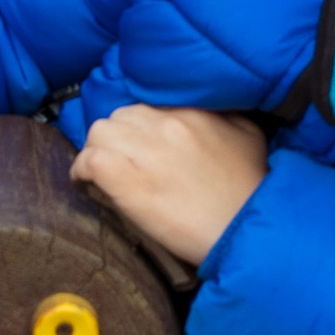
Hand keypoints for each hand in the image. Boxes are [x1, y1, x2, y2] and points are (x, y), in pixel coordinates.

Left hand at [71, 104, 266, 264]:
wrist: (246, 230)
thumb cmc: (251, 188)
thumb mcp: (247, 134)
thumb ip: (224, 114)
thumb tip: (206, 110)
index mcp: (190, 111)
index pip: (144, 105)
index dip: (136, 127)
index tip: (137, 144)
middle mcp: (165, 125)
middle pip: (118, 116)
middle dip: (117, 138)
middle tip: (122, 162)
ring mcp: (145, 152)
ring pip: (99, 133)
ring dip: (98, 151)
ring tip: (104, 172)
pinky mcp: (129, 183)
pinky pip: (90, 161)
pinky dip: (83, 170)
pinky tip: (87, 182)